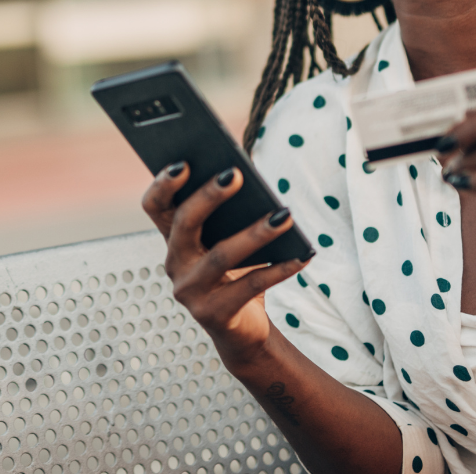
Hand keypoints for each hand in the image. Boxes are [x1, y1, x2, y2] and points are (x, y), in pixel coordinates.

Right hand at [141, 163, 309, 365]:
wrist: (242, 329)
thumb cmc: (238, 271)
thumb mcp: (230, 237)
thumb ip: (233, 209)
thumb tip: (248, 173)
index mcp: (175, 237)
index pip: (156, 206)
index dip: (163, 184)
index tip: (183, 162)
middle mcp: (175, 263)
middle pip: (184, 224)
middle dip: (209, 197)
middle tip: (236, 175)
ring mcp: (191, 292)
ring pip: (221, 255)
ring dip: (256, 233)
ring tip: (285, 215)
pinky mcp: (214, 315)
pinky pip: (251, 286)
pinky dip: (279, 269)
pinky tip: (302, 255)